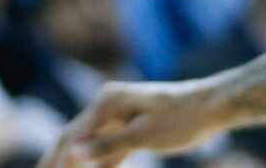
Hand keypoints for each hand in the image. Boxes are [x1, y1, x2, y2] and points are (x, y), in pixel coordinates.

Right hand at [45, 80, 223, 164]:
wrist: (211, 107)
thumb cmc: (180, 119)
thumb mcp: (143, 135)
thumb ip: (107, 146)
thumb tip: (72, 153)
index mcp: (107, 102)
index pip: (71, 136)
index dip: (54, 160)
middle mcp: (107, 104)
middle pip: (74, 137)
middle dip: (56, 160)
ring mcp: (119, 114)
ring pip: (88, 143)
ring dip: (73, 162)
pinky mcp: (130, 127)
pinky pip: (107, 148)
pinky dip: (97, 163)